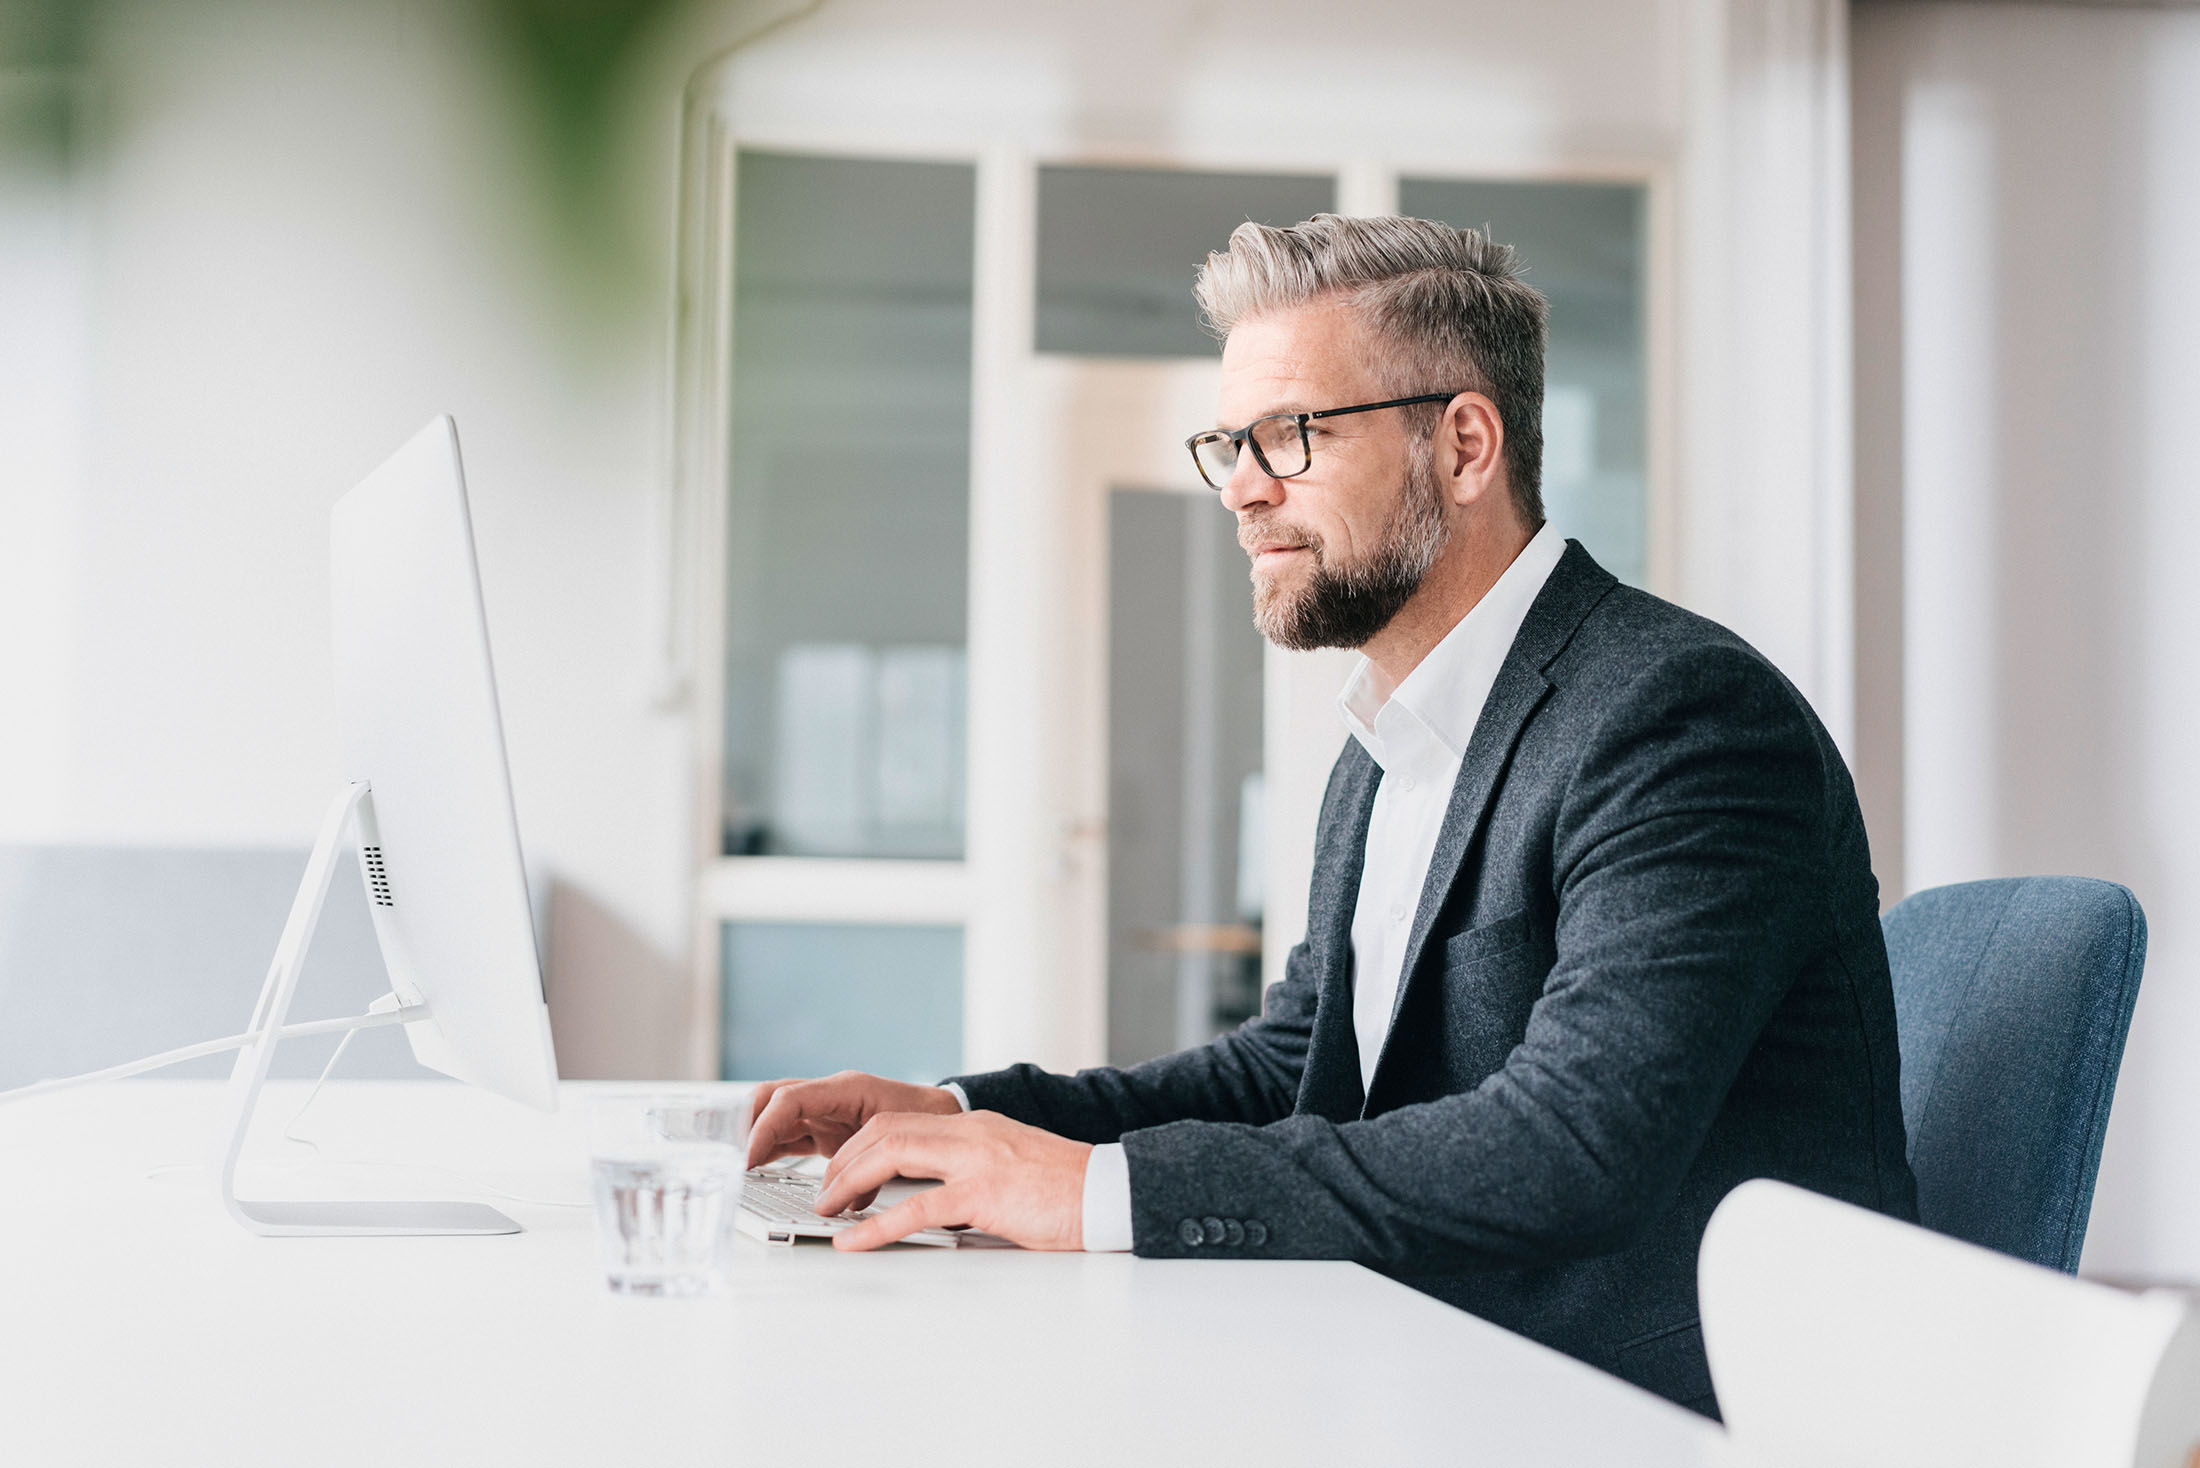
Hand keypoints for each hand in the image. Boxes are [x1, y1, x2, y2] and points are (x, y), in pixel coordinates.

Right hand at [745, 1070, 962, 1169]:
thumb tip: (845, 1201)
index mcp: (844, 1089)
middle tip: (726, 1156)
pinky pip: (788, 1136)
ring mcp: (823, 1111)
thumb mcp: (900, 1136)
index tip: (747, 1158)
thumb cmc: (927, 1118)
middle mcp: (827, 1096)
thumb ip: (870, 1165)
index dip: (763, 1128)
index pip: (788, 1099)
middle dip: (743, 1124)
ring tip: (732, 1167)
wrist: (945, 1113)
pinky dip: (769, 1151)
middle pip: (769, 1100)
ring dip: (753, 1140)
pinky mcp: (825, 1130)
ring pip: (774, 1118)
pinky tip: (755, 1170)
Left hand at [813, 1110, 1090, 1251]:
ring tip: (827, 1210)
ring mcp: (976, 1160)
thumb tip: (932, 1197)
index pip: (899, 1123)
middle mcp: (969, 1134)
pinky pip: (917, 1208)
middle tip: (824, 1192)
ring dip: (849, 1183)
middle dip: (844, 1161)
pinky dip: (876, 1226)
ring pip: (891, 1155)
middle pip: (884, 1131)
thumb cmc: (1066, 1188)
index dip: (860, 1147)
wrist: (1109, 1191)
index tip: (840, 1172)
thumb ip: (972, 1171)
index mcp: (974, 1127)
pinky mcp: (985, 1193)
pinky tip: (853, 1241)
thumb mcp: (1010, 1165)